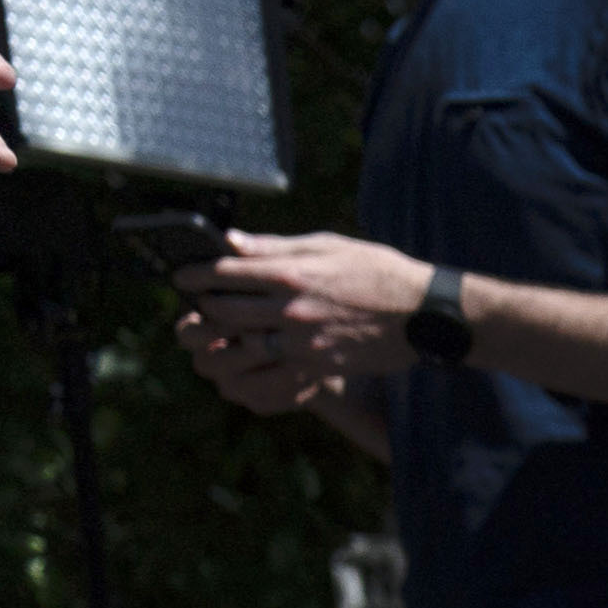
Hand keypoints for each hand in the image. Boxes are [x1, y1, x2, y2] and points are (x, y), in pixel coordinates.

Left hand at [176, 227, 431, 408]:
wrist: (425, 314)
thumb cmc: (378, 272)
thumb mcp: (327, 246)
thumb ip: (276, 247)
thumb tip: (234, 243)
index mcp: (290, 272)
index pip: (223, 273)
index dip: (195, 276)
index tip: (182, 278)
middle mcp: (290, 307)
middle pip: (224, 310)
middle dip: (205, 307)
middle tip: (200, 305)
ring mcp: (303, 340)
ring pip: (244, 341)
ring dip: (229, 336)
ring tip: (226, 330)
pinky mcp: (319, 364)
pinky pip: (274, 364)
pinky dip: (260, 356)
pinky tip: (259, 349)